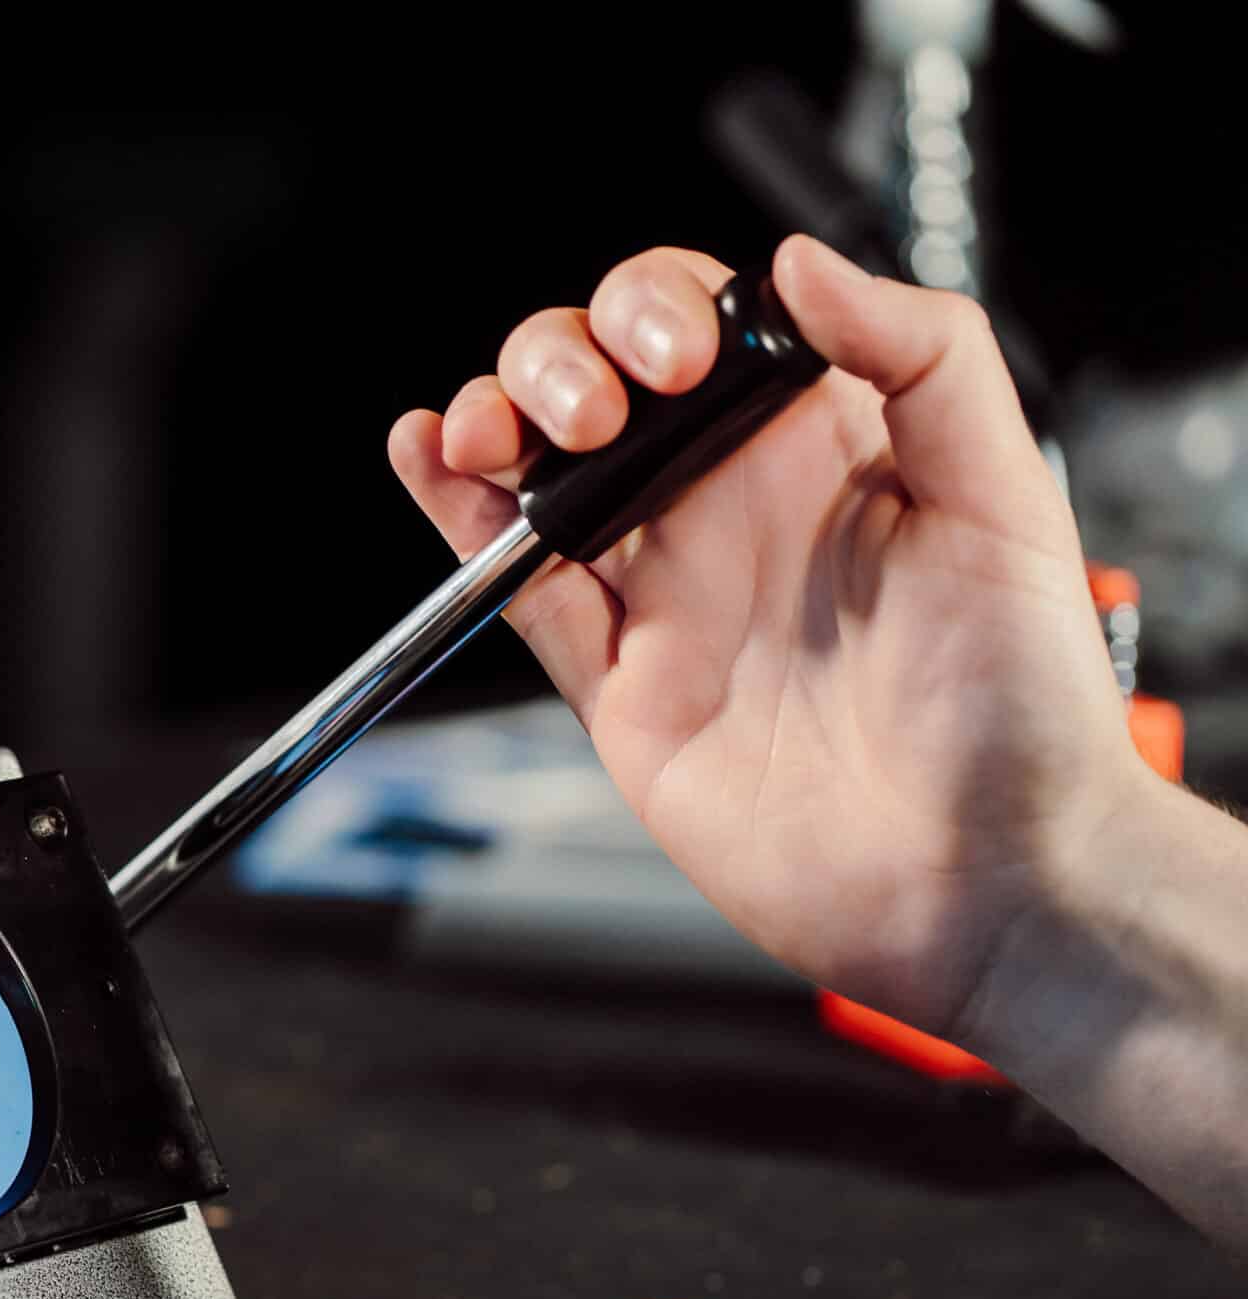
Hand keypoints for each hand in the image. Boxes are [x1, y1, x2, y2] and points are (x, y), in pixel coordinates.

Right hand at [389, 235, 1155, 1037]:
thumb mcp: (1004, 493)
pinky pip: (524, 593)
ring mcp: (668, 597)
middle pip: (599, 383)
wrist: (986, 878)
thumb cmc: (1025, 706)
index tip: (679, 356)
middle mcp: (732, 512)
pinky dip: (461, 527)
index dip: (661, 307)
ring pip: (541, 475)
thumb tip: (803, 262)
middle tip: (598, 413)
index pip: (705, 325)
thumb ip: (923, 355)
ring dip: (495, 422)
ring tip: (493, 432)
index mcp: (820, 449)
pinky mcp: (621, 689)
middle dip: (561, 359)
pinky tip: (431, 461)